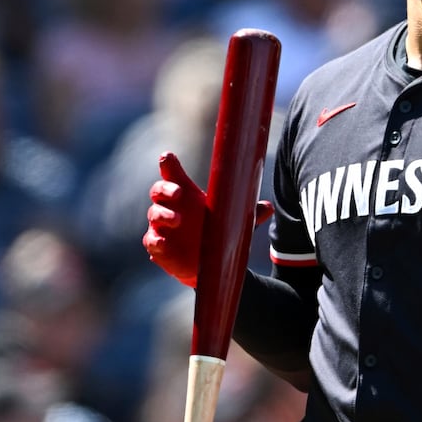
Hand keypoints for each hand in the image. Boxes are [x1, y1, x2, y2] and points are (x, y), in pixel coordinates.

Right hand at [143, 152, 271, 286]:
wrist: (212, 264)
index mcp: (188, 195)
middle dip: (165, 188)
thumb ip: (250, 214)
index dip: (168, 165)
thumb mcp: (236, 223)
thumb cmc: (219, 233)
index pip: (173, 175)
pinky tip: (163, 242)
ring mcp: (162, 226)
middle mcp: (171, 207)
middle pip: (159, 190)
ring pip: (155, 214)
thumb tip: (269, 207)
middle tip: (178, 192)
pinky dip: (156, 240)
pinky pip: (152, 241)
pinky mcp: (159, 246)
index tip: (167, 157)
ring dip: (163, 214)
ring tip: (177, 219)